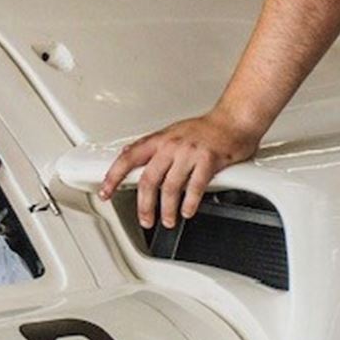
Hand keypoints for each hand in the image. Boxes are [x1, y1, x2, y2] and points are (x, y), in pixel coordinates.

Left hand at [99, 111, 260, 229]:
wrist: (234, 119)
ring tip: (168, 220)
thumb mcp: (173, 132)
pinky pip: (195, 187)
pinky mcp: (208, 160)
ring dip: (167, 209)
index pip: (129, 157)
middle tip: (145, 219)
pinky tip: (187, 211)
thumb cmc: (206, 128)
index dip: (113, 175)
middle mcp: (172, 145)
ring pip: (171, 187)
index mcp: (161, 139)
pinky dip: (189, 203)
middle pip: (149, 179)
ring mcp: (190, 153)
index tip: (105, 191)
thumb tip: (128, 153)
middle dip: (144, 205)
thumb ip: (152, 146)